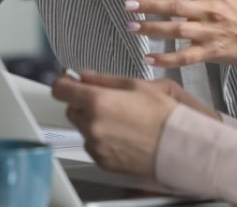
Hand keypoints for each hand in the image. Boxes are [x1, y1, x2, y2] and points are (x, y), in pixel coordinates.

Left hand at [51, 70, 184, 176]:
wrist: (175, 145)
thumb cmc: (161, 113)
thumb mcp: (135, 85)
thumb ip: (103, 79)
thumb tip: (83, 75)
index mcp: (97, 101)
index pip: (61, 90)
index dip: (65, 83)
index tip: (70, 83)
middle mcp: (91, 125)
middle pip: (72, 109)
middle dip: (84, 103)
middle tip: (108, 102)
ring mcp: (95, 145)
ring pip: (83, 128)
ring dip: (93, 122)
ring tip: (121, 121)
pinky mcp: (102, 161)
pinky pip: (93, 146)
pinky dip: (102, 140)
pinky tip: (123, 136)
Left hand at [125, 0, 236, 69]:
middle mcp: (212, 12)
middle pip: (177, 7)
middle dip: (150, 6)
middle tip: (128, 5)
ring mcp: (210, 34)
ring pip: (176, 31)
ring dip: (152, 29)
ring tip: (131, 27)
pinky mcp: (210, 52)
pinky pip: (185, 56)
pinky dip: (166, 58)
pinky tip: (148, 57)